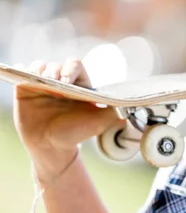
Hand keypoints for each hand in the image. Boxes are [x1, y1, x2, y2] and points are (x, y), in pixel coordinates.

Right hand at [13, 58, 122, 183]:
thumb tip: (133, 106)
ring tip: (41, 81)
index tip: (67, 81)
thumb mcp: (98, 123)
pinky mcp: (26, 87)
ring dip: (40, 70)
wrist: (52, 147)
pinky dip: (25, 70)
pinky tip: (26, 76)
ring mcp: (43, 83)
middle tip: (55, 82)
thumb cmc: (76, 133)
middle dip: (56, 70)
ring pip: (41, 66)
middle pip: (58, 65)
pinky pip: (25, 72)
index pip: (76, 66)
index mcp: (80, 84)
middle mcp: (62, 80)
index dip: (71, 69)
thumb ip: (114, 113)